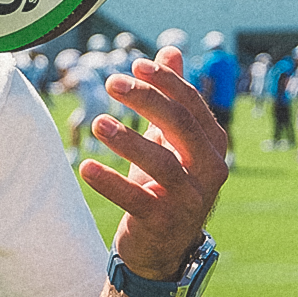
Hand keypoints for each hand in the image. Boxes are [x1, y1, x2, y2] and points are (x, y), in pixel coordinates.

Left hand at [79, 47, 227, 280]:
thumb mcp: (169, 140)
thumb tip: (170, 50)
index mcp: (212, 145)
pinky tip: (85, 167)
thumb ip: (172, 98)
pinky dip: (111, 182)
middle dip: (146, 99)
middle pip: (180, 126)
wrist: (163, 246)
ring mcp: (189, 199)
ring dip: (128, 140)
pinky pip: (137, 200)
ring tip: (98, 124)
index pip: (191, 104)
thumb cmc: (164, 183)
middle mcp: (209, 171)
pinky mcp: (164, 223)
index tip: (134, 63)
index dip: (165, 81)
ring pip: (163, 164)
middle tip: (111, 82)